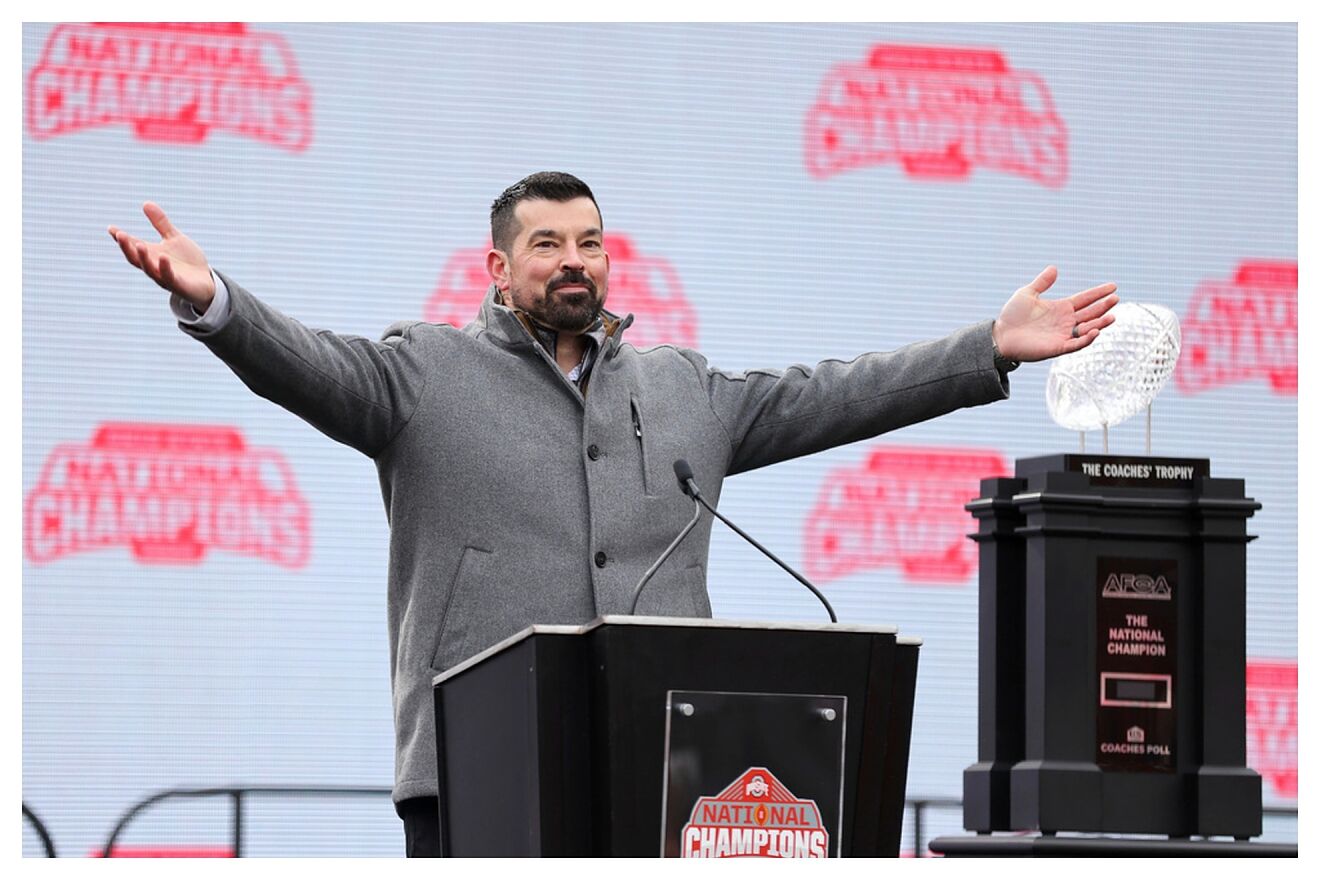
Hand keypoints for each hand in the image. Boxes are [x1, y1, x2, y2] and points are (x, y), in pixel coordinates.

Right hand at [108, 203, 215, 311]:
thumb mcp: (174, 238)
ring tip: (139, 245)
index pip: (132, 246)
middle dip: (127, 247)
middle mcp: (154, 267)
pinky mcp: (178, 285)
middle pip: (135, 259)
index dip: (121, 238)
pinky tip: (163, 257)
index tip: (111, 228)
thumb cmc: (187, 261)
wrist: (206, 282)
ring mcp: (165, 277)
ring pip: (149, 269)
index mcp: (151, 255)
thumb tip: (146, 203)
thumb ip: (161, 223)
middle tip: (120, 235)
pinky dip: (165, 268)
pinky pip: (169, 277)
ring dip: (143, 258)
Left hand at [992, 266, 1117, 362]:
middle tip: (1115, 299)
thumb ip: (1042, 282)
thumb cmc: (1012, 316)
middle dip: (1104, 306)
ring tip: (1112, 316)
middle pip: (1090, 313)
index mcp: (1061, 308)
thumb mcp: (1027, 294)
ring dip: (1100, 323)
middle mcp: (1066, 321)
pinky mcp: (1058, 347)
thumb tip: (1054, 268)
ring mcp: (1063, 334)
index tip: (1113, 286)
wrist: (1000, 335)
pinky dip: (1087, 339)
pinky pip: (1076, 344)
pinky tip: (1095, 331)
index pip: (1085, 299)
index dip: (1098, 293)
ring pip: (1088, 329)